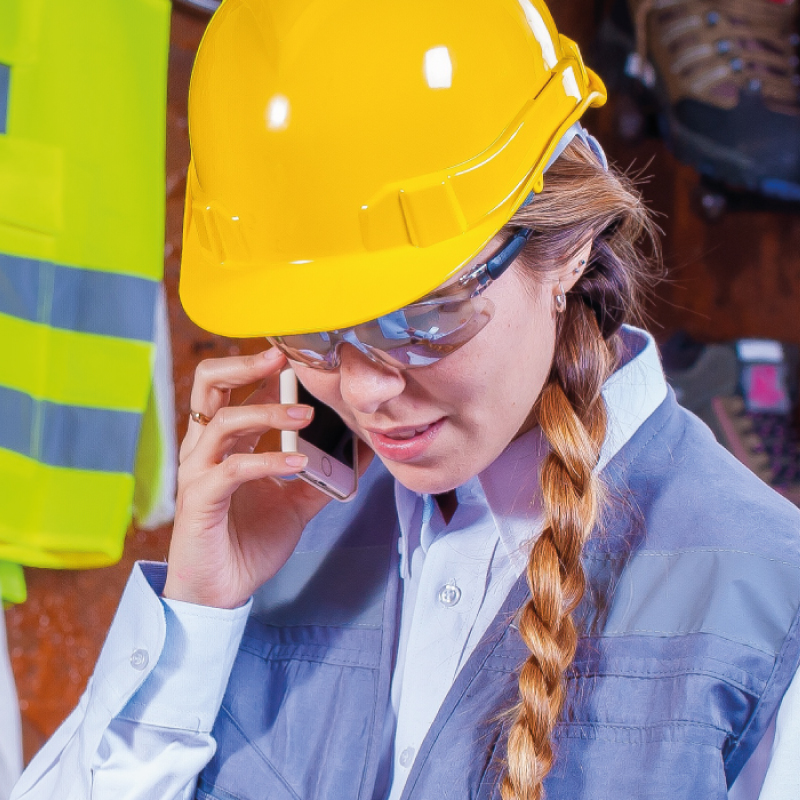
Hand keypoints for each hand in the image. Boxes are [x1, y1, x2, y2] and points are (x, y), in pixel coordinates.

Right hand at [163, 348, 352, 608]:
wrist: (220, 592)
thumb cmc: (248, 542)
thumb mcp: (295, 503)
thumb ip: (320, 475)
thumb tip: (358, 453)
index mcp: (226, 441)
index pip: (239, 387)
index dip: (267, 368)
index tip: (302, 356)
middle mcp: (206, 448)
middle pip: (209, 384)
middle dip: (245, 364)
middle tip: (282, 358)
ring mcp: (199, 471)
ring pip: (223, 421)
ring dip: (267, 412)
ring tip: (306, 416)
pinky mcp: (199, 499)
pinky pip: (231, 469)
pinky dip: (266, 460)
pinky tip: (296, 463)